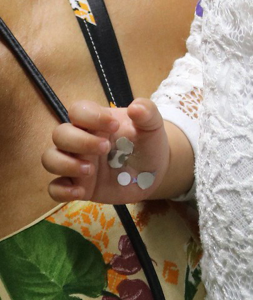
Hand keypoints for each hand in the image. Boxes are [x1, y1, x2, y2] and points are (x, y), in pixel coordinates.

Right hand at [41, 98, 171, 203]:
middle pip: (60, 134)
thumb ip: (147, 113)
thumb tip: (136, 107)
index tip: (114, 126)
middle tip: (106, 148)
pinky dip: (62, 191)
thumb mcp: (152, 126)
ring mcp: (77, 163)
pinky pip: (55, 188)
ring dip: (65, 164)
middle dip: (79, 141)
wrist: (155, 172)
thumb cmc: (147, 143)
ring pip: (50, 159)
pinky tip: (81, 191)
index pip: (77, 110)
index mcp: (96, 122)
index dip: (90, 116)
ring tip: (91, 170)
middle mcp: (81, 141)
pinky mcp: (79, 185)